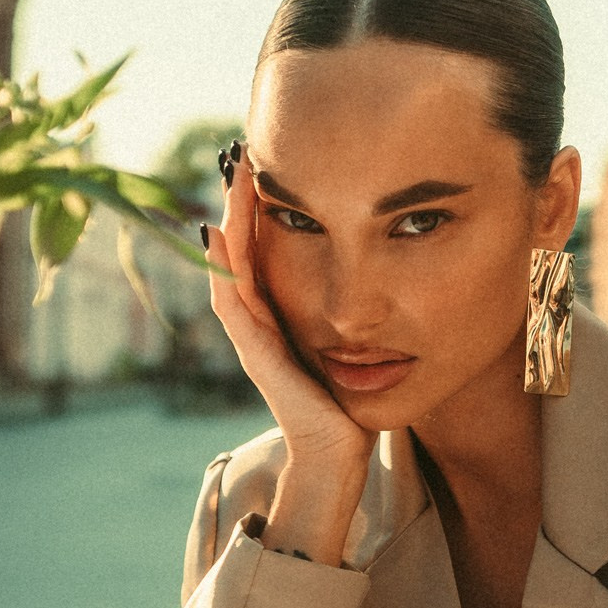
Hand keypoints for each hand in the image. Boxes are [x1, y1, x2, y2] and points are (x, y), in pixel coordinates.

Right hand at [207, 148, 372, 557]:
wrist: (338, 456)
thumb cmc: (352, 403)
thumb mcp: (357, 343)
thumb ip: (359, 312)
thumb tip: (387, 278)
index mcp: (281, 314)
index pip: (265, 247)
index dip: (265, 205)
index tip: (272, 160)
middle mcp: (260, 321)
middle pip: (241, 247)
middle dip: (243, 200)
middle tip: (242, 152)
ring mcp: (253, 336)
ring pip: (231, 265)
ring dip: (230, 219)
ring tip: (233, 176)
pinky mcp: (256, 354)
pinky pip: (233, 302)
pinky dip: (224, 268)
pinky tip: (220, 235)